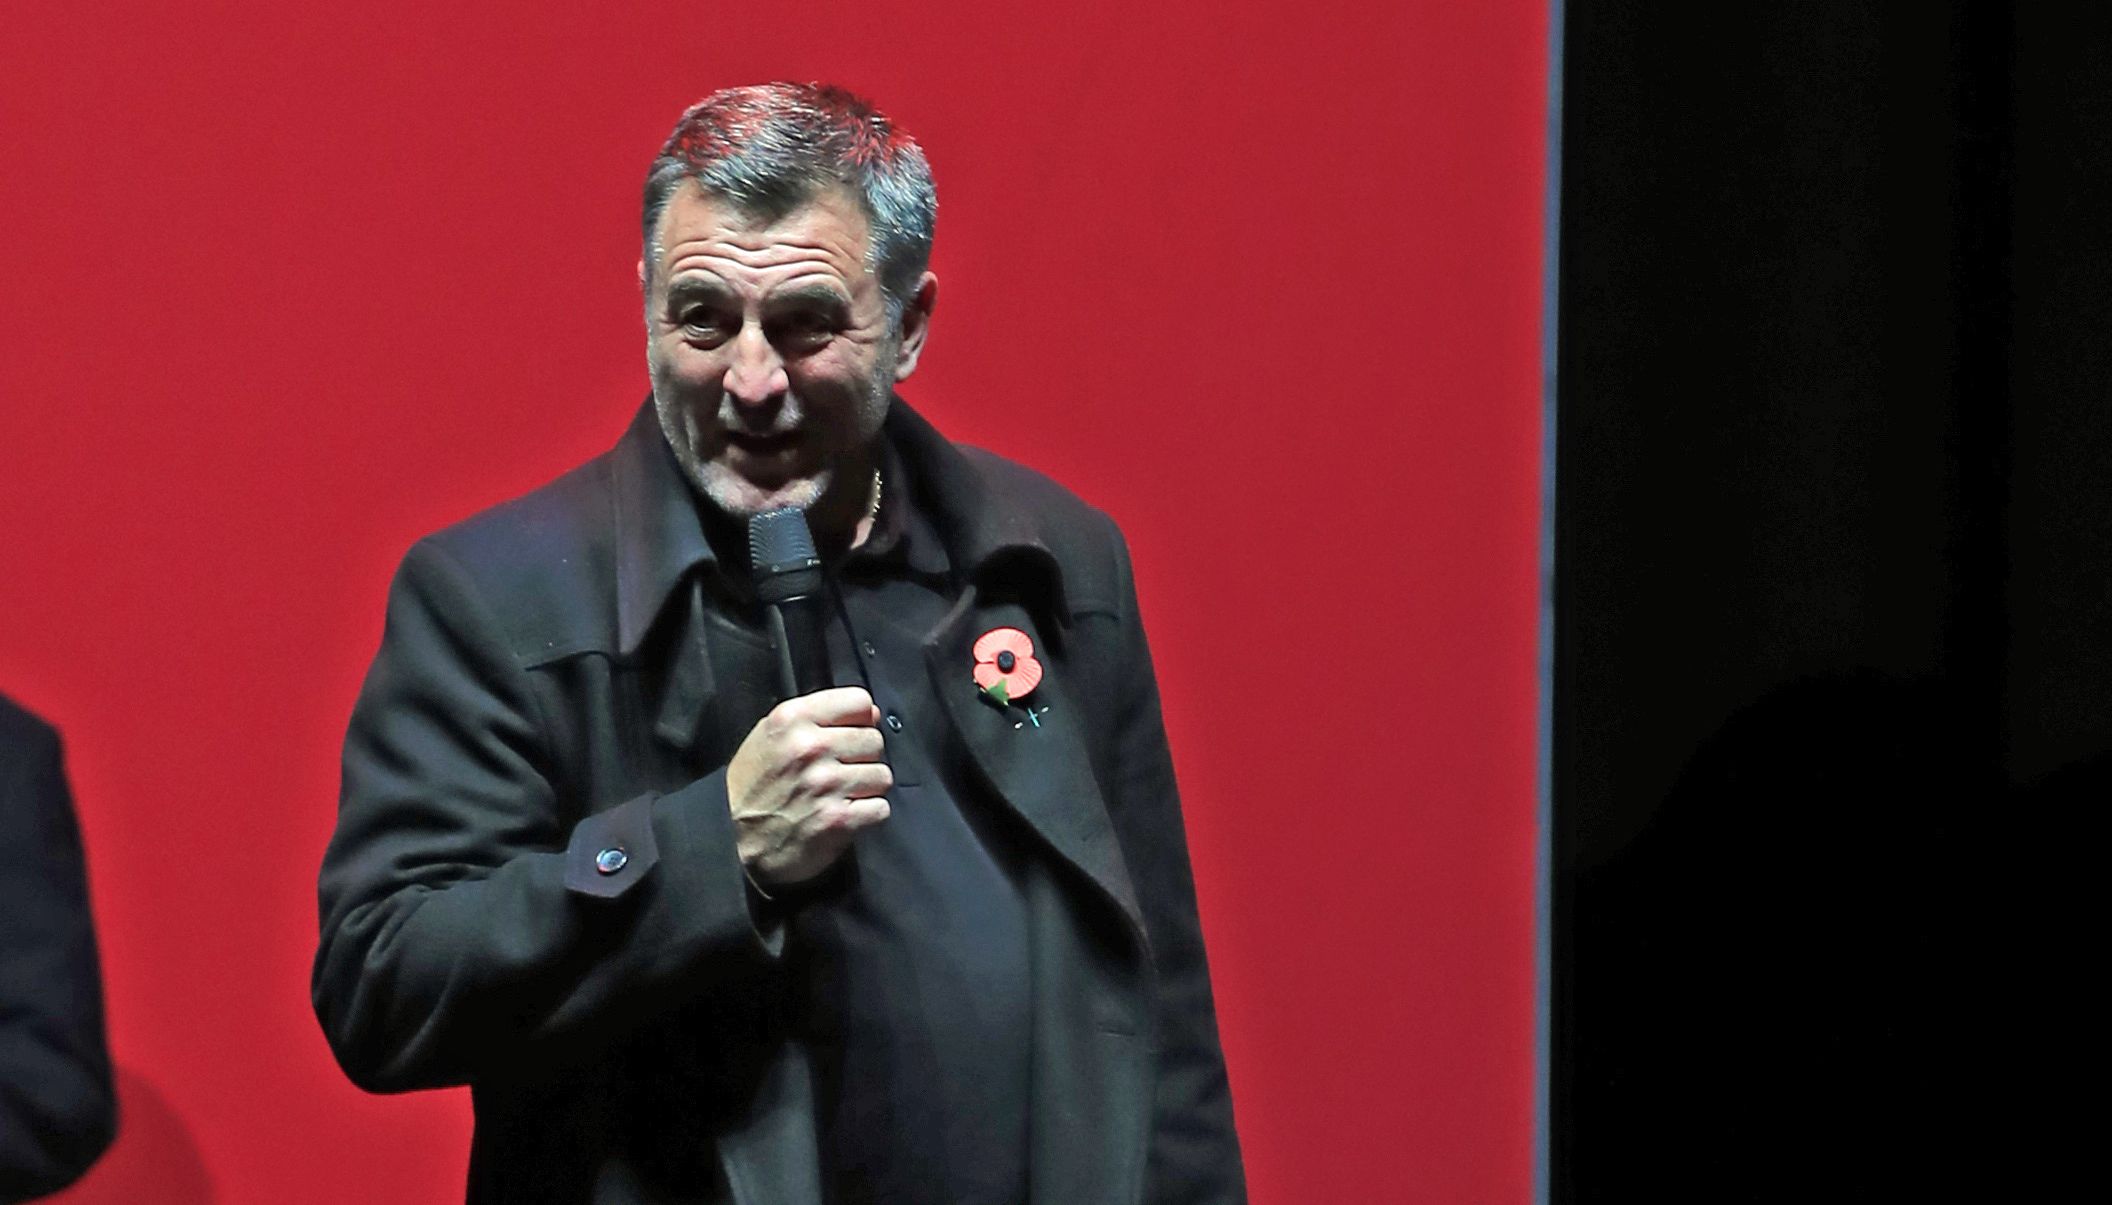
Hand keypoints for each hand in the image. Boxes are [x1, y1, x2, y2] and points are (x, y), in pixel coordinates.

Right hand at [725, 686, 892, 886]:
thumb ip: (816, 718)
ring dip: (868, 788)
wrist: (730, 838)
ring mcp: (826, 784)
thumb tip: (872, 713)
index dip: (861, 719)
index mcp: (793, 719)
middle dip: (864, 757)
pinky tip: (847, 814)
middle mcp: (811, 747)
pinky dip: (869, 814)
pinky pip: (881, 808)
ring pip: (882, 775)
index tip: (851, 734)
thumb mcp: (770, 735)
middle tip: (842, 772)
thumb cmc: (752, 785)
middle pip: (875, 740)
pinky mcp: (838, 819)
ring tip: (843, 794)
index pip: (859, 701)